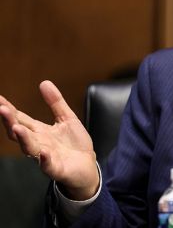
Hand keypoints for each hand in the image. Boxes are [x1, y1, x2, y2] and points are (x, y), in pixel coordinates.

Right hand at [0, 80, 98, 199]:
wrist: (87, 167)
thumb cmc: (74, 144)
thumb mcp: (67, 118)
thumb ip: (56, 102)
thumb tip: (44, 82)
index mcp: (39, 131)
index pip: (20, 118)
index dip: (9, 109)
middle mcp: (38, 143)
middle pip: (19, 132)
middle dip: (10, 121)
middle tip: (2, 109)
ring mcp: (45, 157)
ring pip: (30, 148)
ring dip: (23, 138)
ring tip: (16, 127)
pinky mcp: (56, 169)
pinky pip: (48, 165)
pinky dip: (44, 159)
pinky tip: (43, 152)